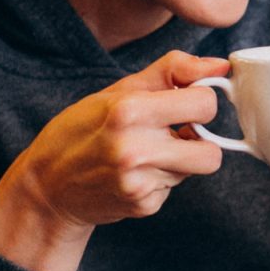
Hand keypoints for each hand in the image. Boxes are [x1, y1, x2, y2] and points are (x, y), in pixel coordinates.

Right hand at [0, 50, 227, 270]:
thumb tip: (221, 65)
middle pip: (212, 152)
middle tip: (175, 132)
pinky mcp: (143, 206)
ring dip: (180, 160)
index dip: (199, 101)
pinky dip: (161, 179)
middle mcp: (135, 150)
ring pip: (195, 170)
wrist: (48, 184)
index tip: (183, 103)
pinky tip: (135, 173)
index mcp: (129, 111)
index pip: (205, 105)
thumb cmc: (83, 129)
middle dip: (199, 140)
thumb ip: (173, 71)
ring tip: (148, 151)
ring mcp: (140, 183)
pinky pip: (174, 188)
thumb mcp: (119, 90)